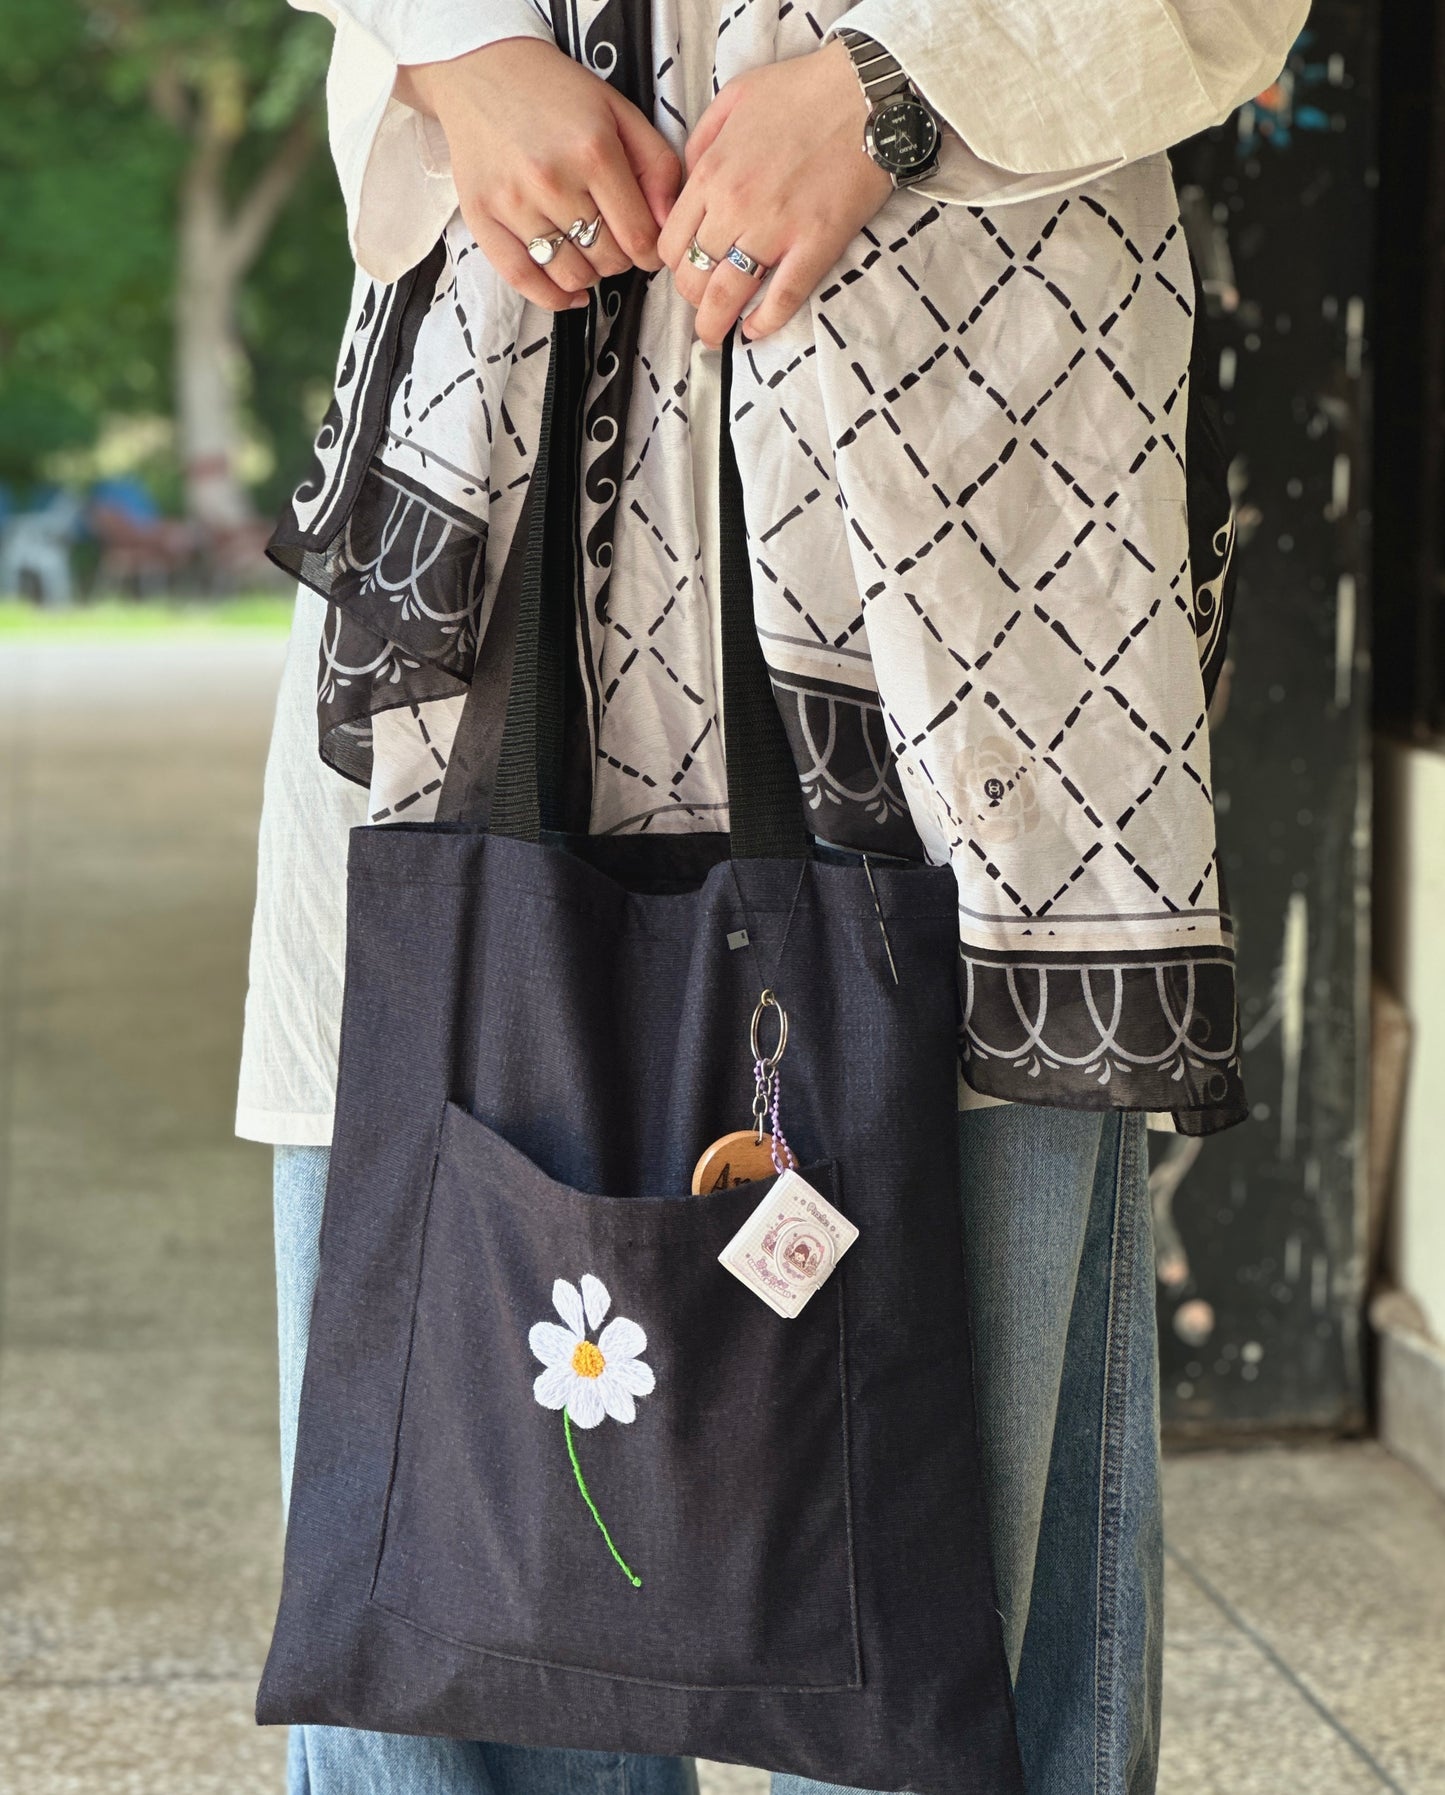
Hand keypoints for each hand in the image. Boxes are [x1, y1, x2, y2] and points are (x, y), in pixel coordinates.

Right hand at [398, 38, 682, 311]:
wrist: (482, 69)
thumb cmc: (557, 93)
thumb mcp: (620, 113)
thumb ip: (656, 167)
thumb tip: (670, 225)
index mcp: (593, 151)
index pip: (639, 237)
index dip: (652, 253)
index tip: (648, 248)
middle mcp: (552, 179)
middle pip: (607, 260)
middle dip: (620, 258)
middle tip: (613, 240)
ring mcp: (513, 202)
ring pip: (570, 276)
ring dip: (589, 275)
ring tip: (588, 253)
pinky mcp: (482, 217)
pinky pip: (523, 280)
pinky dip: (553, 297)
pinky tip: (570, 292)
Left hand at [658, 40, 892, 347]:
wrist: (866, 94)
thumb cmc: (804, 91)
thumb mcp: (733, 98)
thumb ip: (702, 142)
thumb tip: (689, 181)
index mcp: (711, 173)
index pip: (671, 241)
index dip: (674, 263)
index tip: (685, 268)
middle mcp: (736, 206)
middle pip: (693, 276)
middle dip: (691, 297)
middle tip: (701, 303)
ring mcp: (776, 230)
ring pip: (727, 295)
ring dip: (715, 324)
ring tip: (715, 335)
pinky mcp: (815, 245)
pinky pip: (781, 299)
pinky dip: (764, 323)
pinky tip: (754, 331)